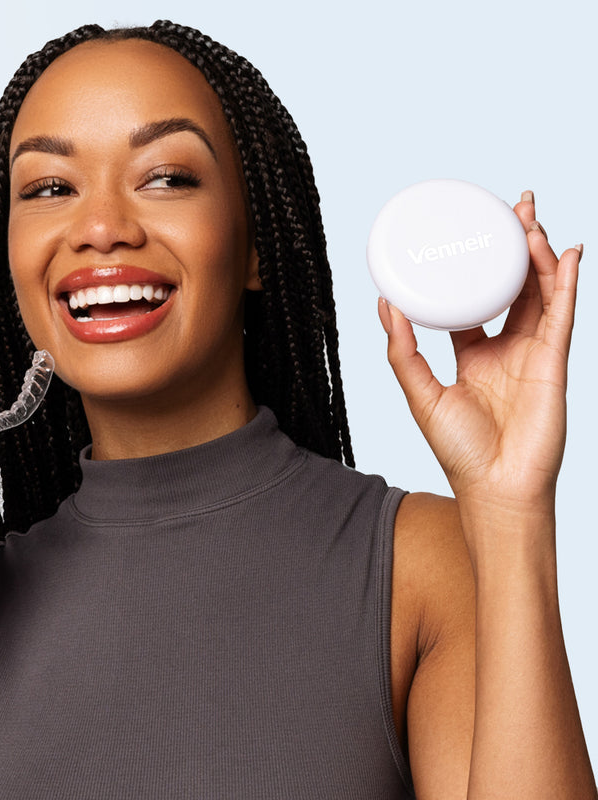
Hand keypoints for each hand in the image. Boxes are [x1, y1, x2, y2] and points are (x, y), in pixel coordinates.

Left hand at [378, 192, 581, 513]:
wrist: (495, 487)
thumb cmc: (458, 449)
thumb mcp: (420, 393)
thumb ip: (402, 350)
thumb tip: (384, 304)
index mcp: (473, 355)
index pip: (474, 302)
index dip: (473, 270)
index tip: (467, 237)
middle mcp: (505, 349)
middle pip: (512, 286)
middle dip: (514, 246)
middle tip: (512, 207)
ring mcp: (533, 354)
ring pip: (539, 292)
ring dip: (537, 254)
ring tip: (529, 218)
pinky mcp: (555, 362)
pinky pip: (563, 313)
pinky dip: (566, 282)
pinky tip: (566, 253)